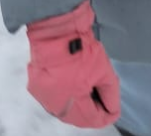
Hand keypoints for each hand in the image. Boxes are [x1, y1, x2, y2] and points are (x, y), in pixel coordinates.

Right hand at [26, 0, 119, 128]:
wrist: (56, 30)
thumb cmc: (82, 49)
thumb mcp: (103, 68)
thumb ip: (110, 92)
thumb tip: (112, 108)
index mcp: (72, 103)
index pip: (94, 119)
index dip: (107, 114)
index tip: (114, 108)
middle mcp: (55, 107)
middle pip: (79, 118)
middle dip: (93, 111)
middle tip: (102, 97)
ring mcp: (44, 98)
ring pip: (66, 111)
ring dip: (79, 105)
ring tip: (90, 90)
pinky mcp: (36, 88)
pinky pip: (55, 100)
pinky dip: (66, 97)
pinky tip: (75, 85)